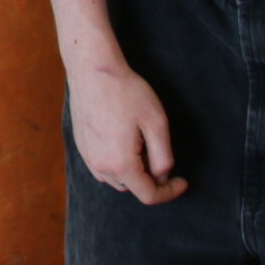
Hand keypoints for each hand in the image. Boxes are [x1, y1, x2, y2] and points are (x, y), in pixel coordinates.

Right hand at [67, 59, 188, 205]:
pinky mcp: (81, 146)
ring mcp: (88, 156)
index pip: (149, 195)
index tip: (183, 181)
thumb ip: (163, 157)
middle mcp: (100, 166)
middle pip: (133, 188)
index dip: (170, 193)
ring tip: (142, 146)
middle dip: (151, 180)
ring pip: (117, 180)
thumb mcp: (156, 123)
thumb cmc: (126, 92)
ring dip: (133, 173)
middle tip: (162, 156)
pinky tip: (124, 141)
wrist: (93, 70)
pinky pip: (103, 167)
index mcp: (121, 163)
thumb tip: (162, 176)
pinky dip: (117, 164)